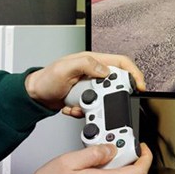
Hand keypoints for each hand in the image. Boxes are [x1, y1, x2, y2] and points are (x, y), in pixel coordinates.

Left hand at [24, 52, 145, 115]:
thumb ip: (86, 65)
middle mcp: (93, 73)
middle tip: (96, 101)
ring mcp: (90, 87)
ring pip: (104, 100)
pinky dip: (83, 112)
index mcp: (92, 61)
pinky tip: (71, 107)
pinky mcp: (85, 100)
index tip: (140, 85)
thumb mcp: (64, 68)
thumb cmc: (45, 79)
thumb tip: (105, 69)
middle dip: (107, 97)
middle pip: (115, 85)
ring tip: (78, 104)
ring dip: (92, 107)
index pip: (120, 63)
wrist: (34, 96)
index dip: (134, 73)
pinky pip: (93, 109)